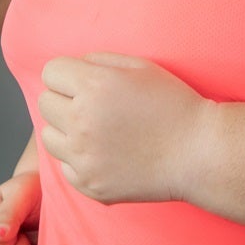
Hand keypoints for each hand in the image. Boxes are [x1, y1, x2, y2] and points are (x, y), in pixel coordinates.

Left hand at [38, 53, 208, 203]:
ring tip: (96, 132)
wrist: (198, 153)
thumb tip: (72, 68)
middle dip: (65, 100)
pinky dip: (79, 160)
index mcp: (93, 86)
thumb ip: (99, 61)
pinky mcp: (89, 184)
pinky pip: (64, 166)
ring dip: (66, 131)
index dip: (68, 75)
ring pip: (48, 136)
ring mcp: (83, 157)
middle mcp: (82, 121)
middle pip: (45, 103)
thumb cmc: (173, 105)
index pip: (50, 72)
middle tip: (94, 107)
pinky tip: (106, 155)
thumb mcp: (141, 67)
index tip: (85, 83)